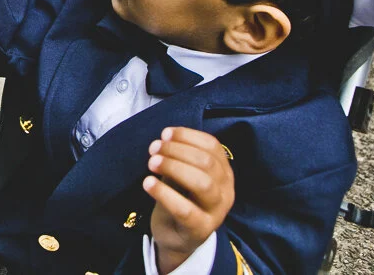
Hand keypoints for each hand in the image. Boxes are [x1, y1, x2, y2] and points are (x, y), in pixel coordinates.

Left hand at [144, 127, 234, 274]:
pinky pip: (185, 209)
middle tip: (153, 149)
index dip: (187, 136)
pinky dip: (164, 193)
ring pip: (202, 183)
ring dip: (173, 167)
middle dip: (176, 150)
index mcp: (223, 172)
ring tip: (151, 163)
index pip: (212, 146)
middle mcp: (226, 190)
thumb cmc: (180, 199)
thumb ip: (177, 158)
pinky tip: (148, 183)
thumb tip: (165, 138)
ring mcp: (217, 212)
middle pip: (206, 162)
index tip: (164, 134)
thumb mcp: (181, 175)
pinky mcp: (201, 229)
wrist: (177, 239)